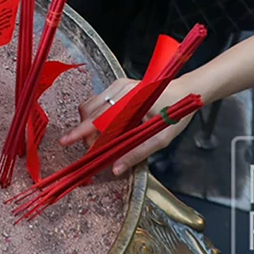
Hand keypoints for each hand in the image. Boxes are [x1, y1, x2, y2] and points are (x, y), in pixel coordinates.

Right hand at [60, 78, 195, 174]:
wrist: (187, 89)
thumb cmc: (177, 112)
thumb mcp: (161, 137)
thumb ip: (137, 153)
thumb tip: (115, 168)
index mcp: (132, 100)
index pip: (100, 117)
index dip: (82, 132)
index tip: (66, 141)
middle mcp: (121, 89)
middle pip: (90, 112)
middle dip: (87, 133)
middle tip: (95, 151)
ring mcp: (118, 85)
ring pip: (91, 106)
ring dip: (91, 125)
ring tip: (102, 141)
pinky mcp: (118, 85)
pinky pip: (98, 102)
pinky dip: (97, 117)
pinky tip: (108, 128)